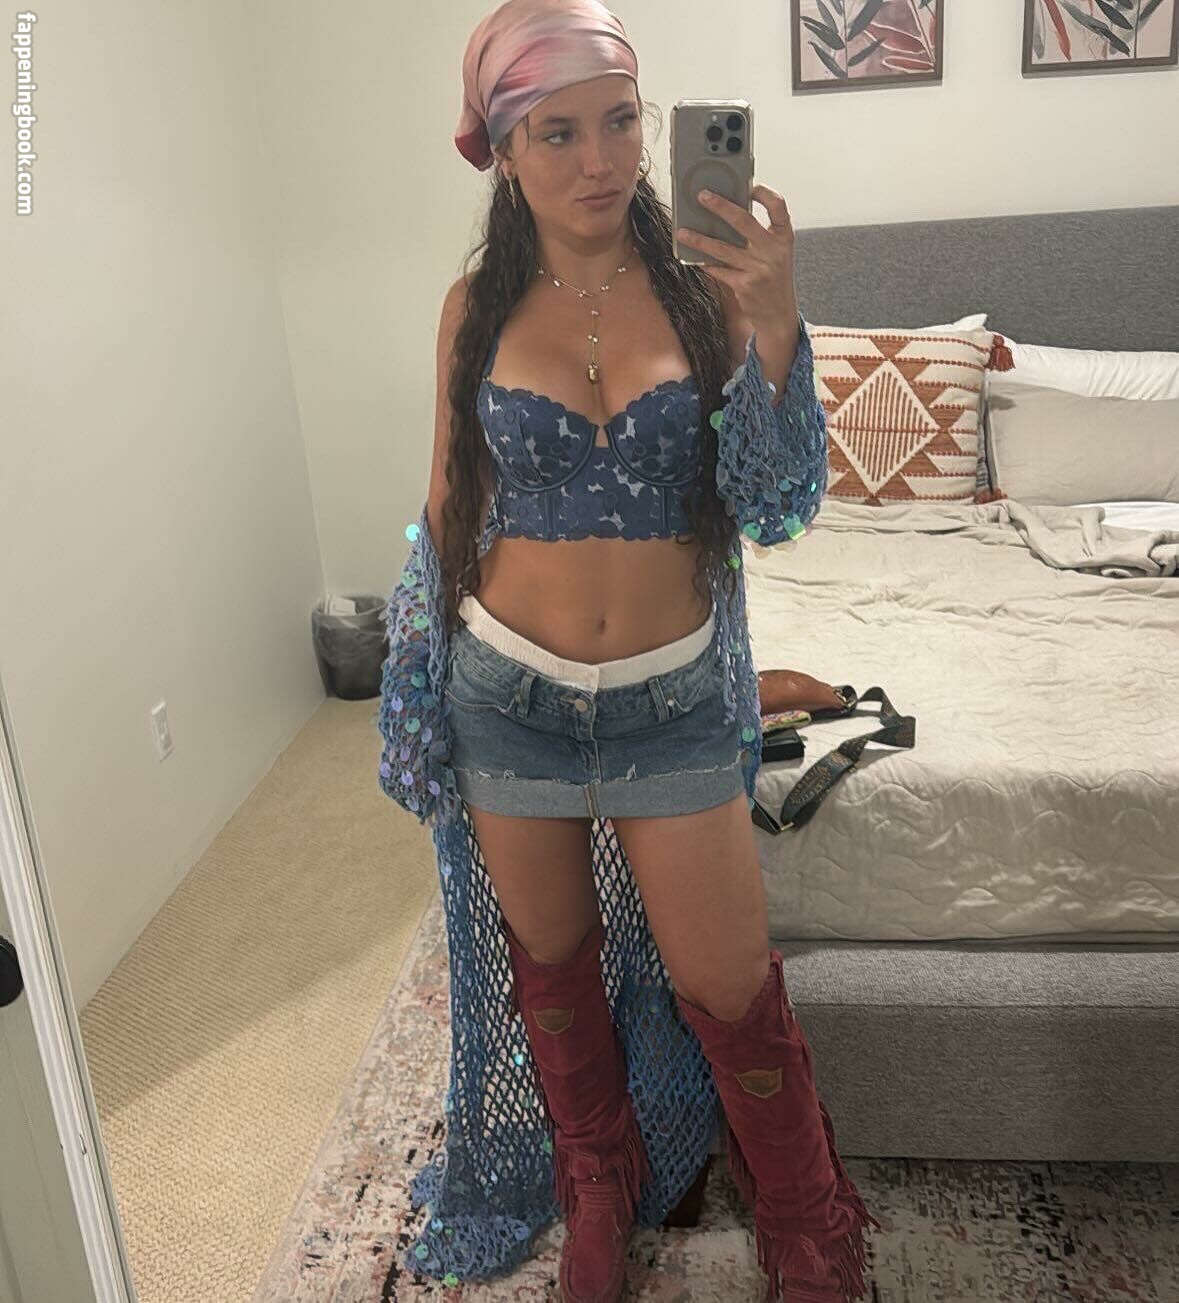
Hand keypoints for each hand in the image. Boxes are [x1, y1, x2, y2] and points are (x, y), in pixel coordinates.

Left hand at [675, 184, 796, 332]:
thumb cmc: (774, 279)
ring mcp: (758, 268)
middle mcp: (773, 251)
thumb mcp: (775, 254)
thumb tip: (727, 215)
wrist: (778, 314)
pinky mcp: (744, 284)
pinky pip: (719, 269)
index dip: (765, 194)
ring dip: (700, 240)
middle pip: (743, 222)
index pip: (778, 207)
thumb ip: (760, 236)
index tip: (749, 186)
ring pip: (723, 248)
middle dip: (720, 207)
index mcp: (784, 238)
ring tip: (683, 232)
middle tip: (702, 197)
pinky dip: (706, 263)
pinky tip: (694, 258)